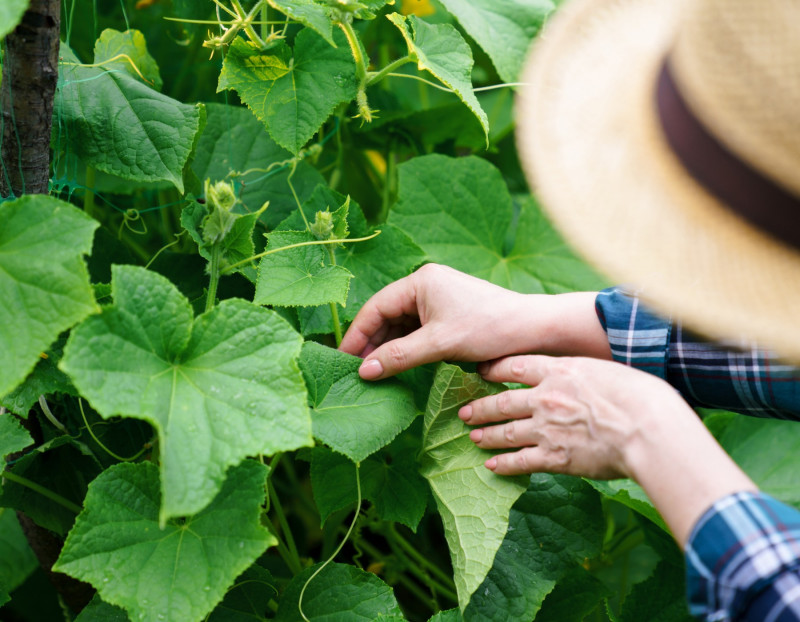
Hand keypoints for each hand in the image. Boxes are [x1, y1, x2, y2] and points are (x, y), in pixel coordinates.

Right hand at [339, 264, 608, 379]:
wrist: (534, 330)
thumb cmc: (489, 328)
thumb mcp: (439, 344)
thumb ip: (398, 357)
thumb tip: (364, 371)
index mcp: (420, 281)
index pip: (376, 307)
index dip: (357, 335)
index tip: (343, 360)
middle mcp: (426, 286)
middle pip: (387, 316)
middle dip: (372, 344)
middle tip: (356, 373)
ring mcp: (438, 300)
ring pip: (402, 326)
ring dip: (388, 349)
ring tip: (374, 374)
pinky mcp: (449, 316)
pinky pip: (418, 332)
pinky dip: (407, 349)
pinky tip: (398, 368)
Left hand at [460, 354, 694, 477]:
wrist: (648, 429)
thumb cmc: (640, 396)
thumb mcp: (606, 371)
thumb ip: (584, 375)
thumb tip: (584, 379)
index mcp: (559, 371)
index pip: (515, 366)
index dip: (492, 369)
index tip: (479, 372)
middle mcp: (546, 397)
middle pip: (502, 401)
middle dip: (480, 408)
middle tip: (464, 412)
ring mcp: (547, 428)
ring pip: (506, 431)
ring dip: (487, 435)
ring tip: (473, 437)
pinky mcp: (555, 457)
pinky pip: (521, 461)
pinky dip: (503, 464)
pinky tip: (491, 465)